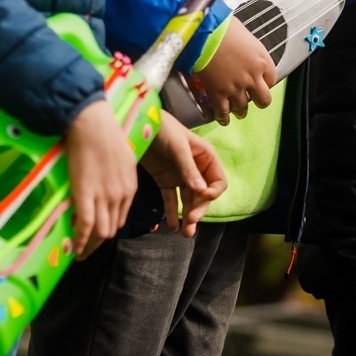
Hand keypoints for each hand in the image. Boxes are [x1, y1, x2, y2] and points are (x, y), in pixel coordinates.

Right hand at [63, 99, 137, 258]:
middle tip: (85, 248)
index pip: (120, 218)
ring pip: (100, 232)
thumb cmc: (105, 134)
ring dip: (89, 245)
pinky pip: (85, 226)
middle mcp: (120, 196)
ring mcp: (103, 197)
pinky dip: (80, 240)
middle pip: (111, 229)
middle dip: (98, 242)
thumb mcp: (122, 158)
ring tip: (79, 252)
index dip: (108, 228)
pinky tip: (74, 249)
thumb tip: (109, 182)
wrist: (92, 124)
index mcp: (130, 187)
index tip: (97, 233)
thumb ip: (119, 175)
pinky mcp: (85, 195)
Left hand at [138, 112, 226, 235]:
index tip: (202, 197)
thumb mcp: (178, 147)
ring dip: (188, 216)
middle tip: (191, 222)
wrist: (137, 122)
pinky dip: (172, 212)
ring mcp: (181, 176)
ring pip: (189, 201)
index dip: (212, 192)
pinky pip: (171, 199)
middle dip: (199, 210)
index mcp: (206, 158)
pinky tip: (172, 225)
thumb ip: (188, 168)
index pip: (218, 181)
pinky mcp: (165, 180)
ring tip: (184, 233)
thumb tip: (200, 190)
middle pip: (203, 195)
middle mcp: (196, 169)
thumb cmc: (163, 128)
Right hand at [195, 16, 276, 125]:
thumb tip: (242, 48)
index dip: (265, 82)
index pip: (272, 79)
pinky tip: (224, 119)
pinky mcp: (218, 94)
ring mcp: (235, 88)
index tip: (260, 81)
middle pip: (263, 100)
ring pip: (243, 109)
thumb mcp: (244, 34)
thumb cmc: (223, 27)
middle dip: (258, 101)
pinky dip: (223, 118)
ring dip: (240, 110)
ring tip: (237, 110)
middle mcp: (252, 78)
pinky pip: (223, 112)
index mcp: (262, 61)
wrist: (203, 33)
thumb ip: (248, 48)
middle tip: (252, 99)